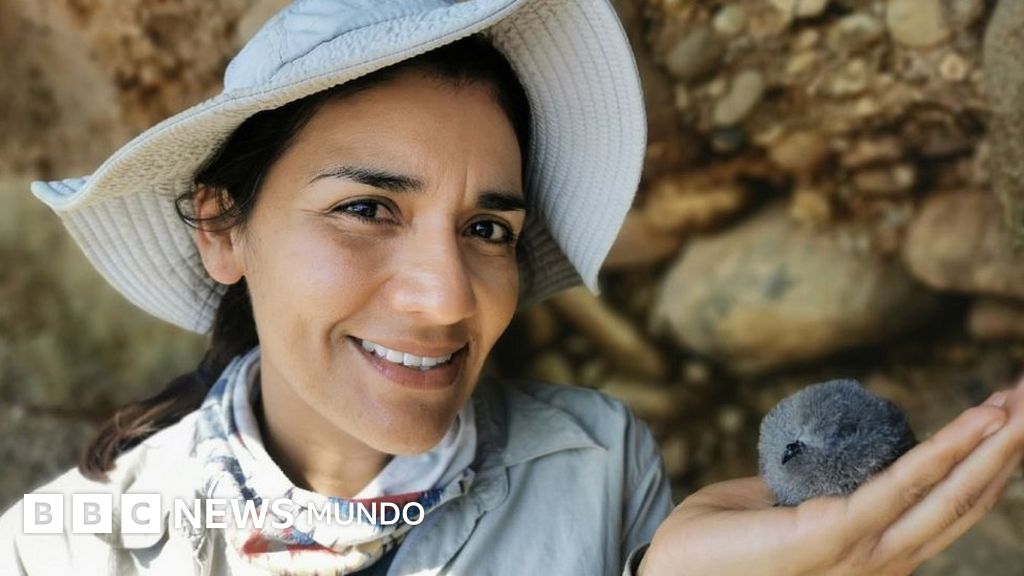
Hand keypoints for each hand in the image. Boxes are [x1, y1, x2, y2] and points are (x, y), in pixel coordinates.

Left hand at [638, 379, 1023, 575]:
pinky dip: (944, 453)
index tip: (1007, 412)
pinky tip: (977, 424)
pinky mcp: (831, 539)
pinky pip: (899, 489)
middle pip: (964, 500)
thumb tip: (827, 459)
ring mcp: (861, 557)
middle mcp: (881, 562)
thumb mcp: (778, 507)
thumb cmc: (718, 545)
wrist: (667, 574)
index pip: (944, 505)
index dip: (982, 460)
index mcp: (872, 552)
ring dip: (992, 444)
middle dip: (1007, 447)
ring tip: (1023, 402)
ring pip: (948, 494)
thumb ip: (812, 489)